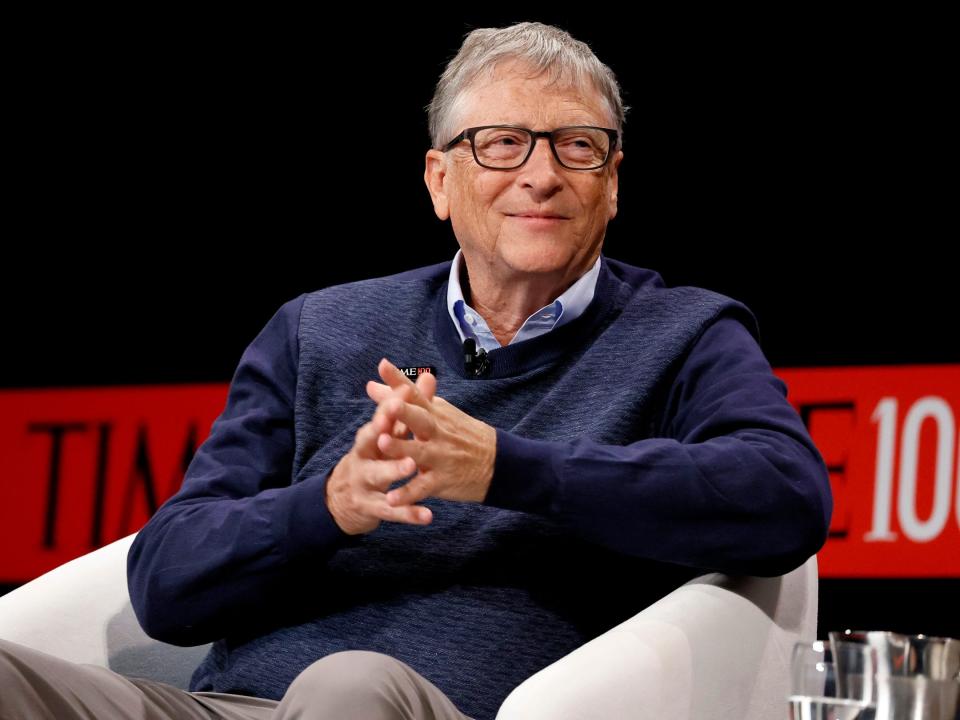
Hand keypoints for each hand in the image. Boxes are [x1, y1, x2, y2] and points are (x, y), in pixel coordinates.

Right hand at [325, 369, 436, 535]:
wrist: (341, 501)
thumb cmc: (372, 457)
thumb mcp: (386, 433)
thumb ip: (407, 408)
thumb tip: (426, 376)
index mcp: (369, 436)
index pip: (379, 416)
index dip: (389, 404)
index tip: (403, 391)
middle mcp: (363, 456)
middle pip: (370, 441)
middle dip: (382, 432)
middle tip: (394, 424)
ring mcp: (365, 482)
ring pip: (379, 475)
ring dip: (394, 470)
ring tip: (412, 466)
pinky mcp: (372, 507)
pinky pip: (392, 510)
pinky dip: (409, 513)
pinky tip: (428, 515)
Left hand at [366, 358, 496, 506]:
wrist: (499, 462)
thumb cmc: (461, 434)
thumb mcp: (437, 413)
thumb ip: (401, 401)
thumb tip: (372, 384)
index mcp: (434, 413)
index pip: (415, 393)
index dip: (399, 380)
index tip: (382, 365)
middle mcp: (437, 432)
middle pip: (420, 419)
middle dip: (404, 412)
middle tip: (388, 405)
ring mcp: (440, 456)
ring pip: (419, 452)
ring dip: (401, 448)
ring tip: (382, 443)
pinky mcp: (442, 481)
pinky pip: (422, 487)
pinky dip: (408, 494)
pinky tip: (391, 498)